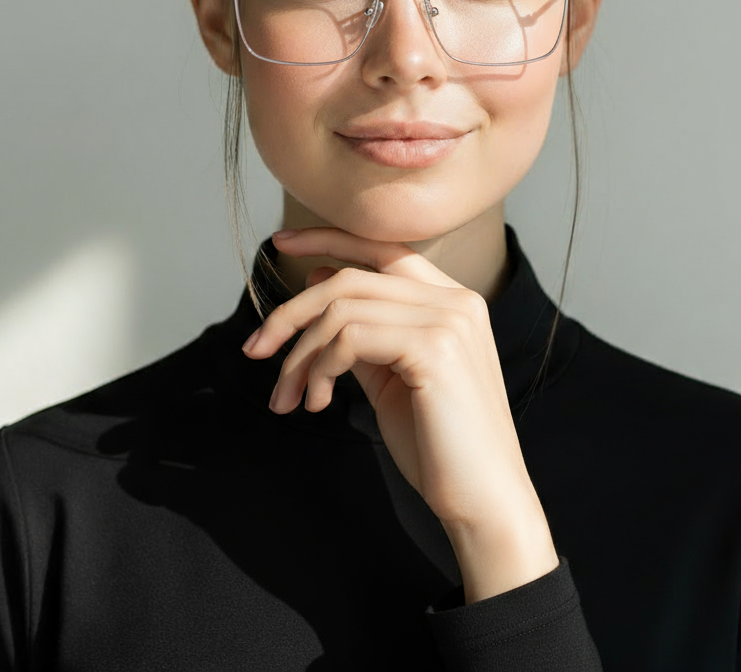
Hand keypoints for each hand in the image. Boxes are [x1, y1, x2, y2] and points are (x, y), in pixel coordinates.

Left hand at [243, 226, 558, 599]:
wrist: (484, 502)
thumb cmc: (439, 445)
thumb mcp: (391, 377)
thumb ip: (361, 330)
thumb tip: (318, 281)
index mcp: (452, 300)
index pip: (383, 248)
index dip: (328, 239)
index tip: (281, 244)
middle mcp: (456, 300)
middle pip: (350, 278)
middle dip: (291, 312)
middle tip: (255, 350)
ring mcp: (449, 320)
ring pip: (342, 309)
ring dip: (300, 355)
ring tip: (290, 397)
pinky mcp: (435, 349)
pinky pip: (350, 338)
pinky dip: (319, 369)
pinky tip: (317, 403)